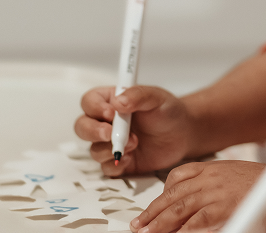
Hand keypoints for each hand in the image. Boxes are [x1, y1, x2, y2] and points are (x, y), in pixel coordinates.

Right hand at [74, 85, 195, 175]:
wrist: (183, 133)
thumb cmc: (168, 111)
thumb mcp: (156, 97)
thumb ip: (138, 95)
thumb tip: (118, 102)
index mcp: (111, 101)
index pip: (90, 101)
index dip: (95, 107)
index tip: (110, 113)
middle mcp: (106, 123)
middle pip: (82, 127)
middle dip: (92, 131)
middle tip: (110, 134)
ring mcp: (111, 144)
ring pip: (93, 150)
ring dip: (109, 149)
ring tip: (134, 143)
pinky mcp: (120, 162)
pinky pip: (106, 168)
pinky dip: (115, 165)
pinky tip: (130, 159)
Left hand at [129, 160, 265, 232]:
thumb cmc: (264, 185)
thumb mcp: (234, 175)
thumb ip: (214, 184)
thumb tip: (198, 199)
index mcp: (212, 168)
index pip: (177, 177)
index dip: (161, 195)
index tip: (151, 208)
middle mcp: (209, 179)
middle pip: (172, 196)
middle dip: (152, 213)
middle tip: (139, 225)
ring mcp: (214, 194)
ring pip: (177, 210)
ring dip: (158, 224)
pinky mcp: (221, 210)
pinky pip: (194, 223)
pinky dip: (180, 231)